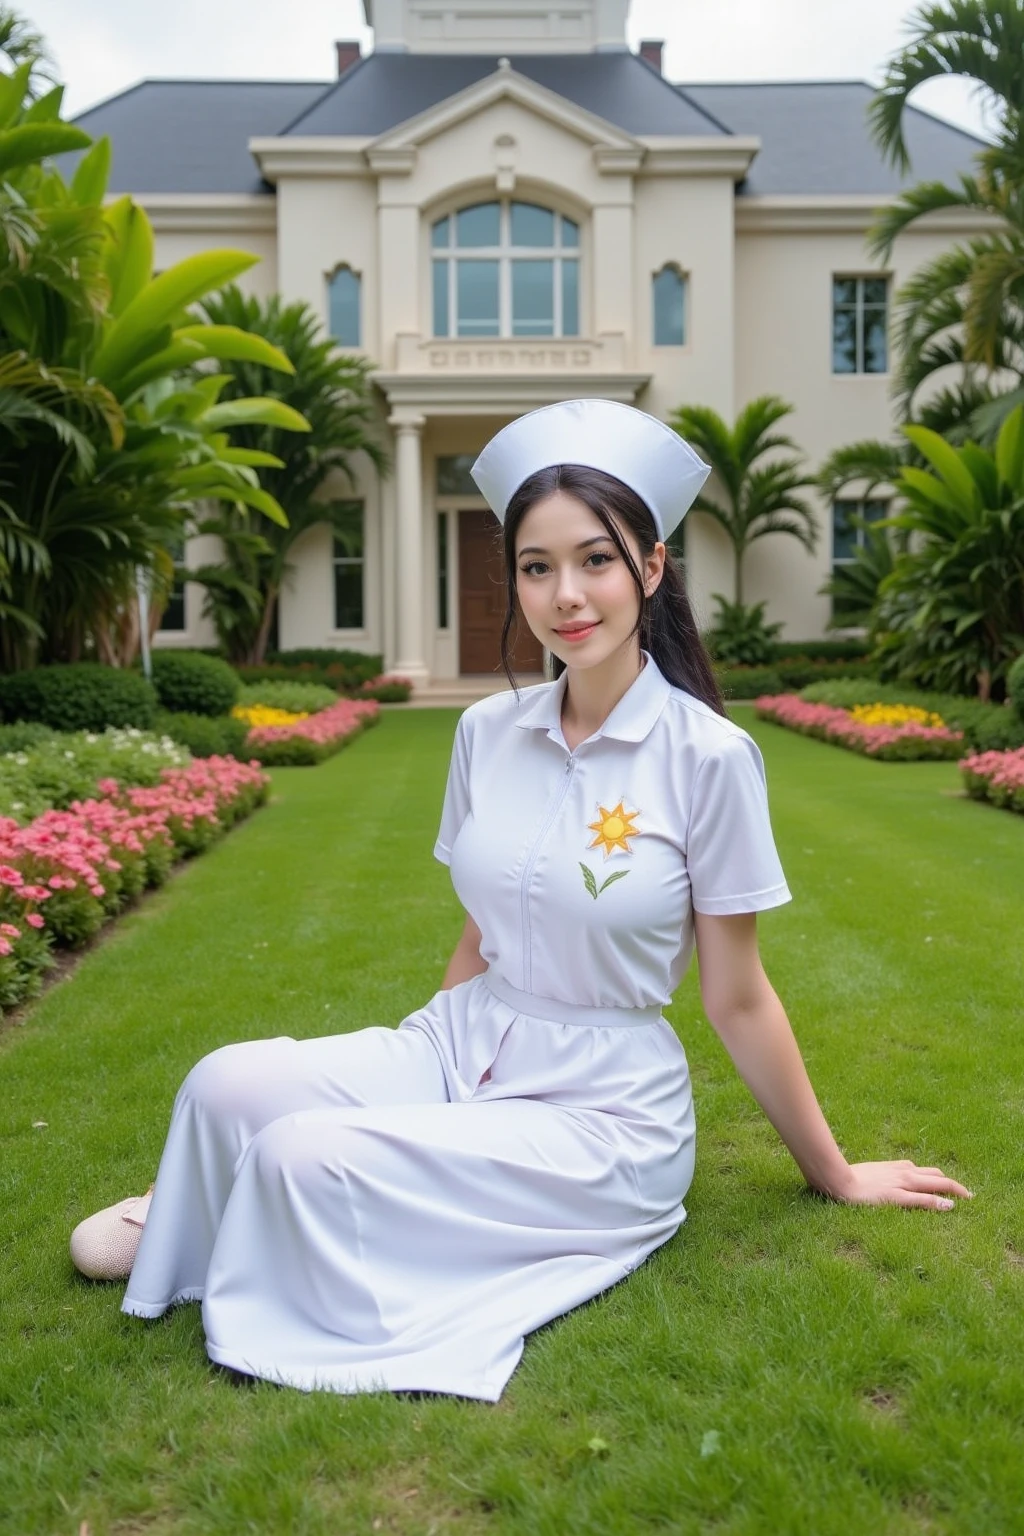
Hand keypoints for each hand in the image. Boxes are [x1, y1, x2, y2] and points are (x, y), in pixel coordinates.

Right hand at [832, 1160, 972, 1209]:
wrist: (839, 1179)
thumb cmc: (852, 1177)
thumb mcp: (874, 1172)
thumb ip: (887, 1173)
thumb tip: (894, 1177)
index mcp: (899, 1167)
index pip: (927, 1171)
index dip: (942, 1179)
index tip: (952, 1188)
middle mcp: (905, 1172)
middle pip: (938, 1176)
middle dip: (956, 1186)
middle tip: (969, 1196)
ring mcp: (903, 1184)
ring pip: (936, 1184)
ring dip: (954, 1191)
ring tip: (967, 1201)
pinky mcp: (897, 1197)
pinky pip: (923, 1199)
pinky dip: (938, 1202)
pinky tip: (950, 1207)